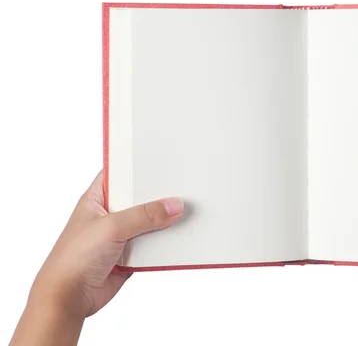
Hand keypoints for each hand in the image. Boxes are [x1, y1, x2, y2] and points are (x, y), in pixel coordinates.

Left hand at [10, 170, 183, 345]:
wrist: (68, 298)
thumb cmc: (73, 258)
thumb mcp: (111, 227)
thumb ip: (144, 215)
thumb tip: (173, 205)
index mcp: (97, 199)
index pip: (120, 174)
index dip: (139, 167)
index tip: (163, 162)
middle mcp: (110, 215)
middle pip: (140, 199)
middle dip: (159, 196)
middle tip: (181, 188)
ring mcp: (121, 235)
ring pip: (149, 223)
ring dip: (164, 222)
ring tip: (186, 211)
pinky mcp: (131, 255)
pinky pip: (154, 245)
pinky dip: (165, 243)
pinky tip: (179, 237)